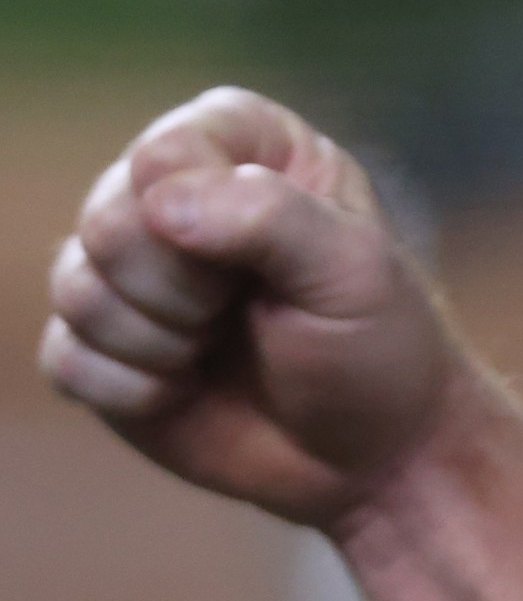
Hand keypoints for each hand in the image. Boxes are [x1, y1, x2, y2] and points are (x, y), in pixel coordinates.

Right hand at [38, 86, 478, 531]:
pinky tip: (185, 390)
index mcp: (243, 143)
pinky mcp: (100, 345)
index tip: (264, 268)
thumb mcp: (354, 273)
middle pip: (108, 221)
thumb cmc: (377, 351)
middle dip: (180, 291)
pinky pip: (66, 358)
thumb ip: (269, 216)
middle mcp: (173, 193)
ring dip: (159, 343)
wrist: (371, 457)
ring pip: (77, 289)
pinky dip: (132, 390)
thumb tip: (160, 205)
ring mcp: (129, 271)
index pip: (167, 153)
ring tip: (219, 350)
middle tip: (241, 316)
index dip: (201, 220)